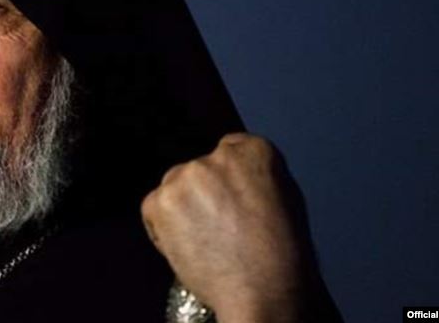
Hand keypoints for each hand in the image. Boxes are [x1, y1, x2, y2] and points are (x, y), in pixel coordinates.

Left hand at [141, 133, 311, 322]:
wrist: (262, 290)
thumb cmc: (280, 255)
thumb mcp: (284, 199)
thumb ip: (256, 178)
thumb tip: (237, 178)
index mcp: (253, 151)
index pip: (230, 148)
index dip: (227, 178)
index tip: (229, 196)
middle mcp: (215, 158)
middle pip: (199, 169)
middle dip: (203, 194)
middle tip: (218, 226)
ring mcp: (185, 178)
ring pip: (175, 187)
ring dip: (183, 208)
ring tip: (205, 240)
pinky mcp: (160, 202)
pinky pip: (154, 209)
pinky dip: (164, 228)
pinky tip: (189, 247)